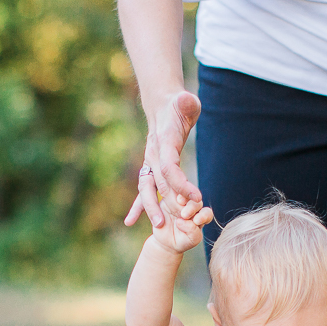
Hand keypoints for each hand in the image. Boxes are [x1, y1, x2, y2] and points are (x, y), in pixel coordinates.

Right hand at [126, 90, 202, 228]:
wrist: (163, 106)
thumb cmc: (179, 105)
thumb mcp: (186, 101)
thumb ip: (186, 102)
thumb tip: (185, 99)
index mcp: (163, 143)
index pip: (170, 167)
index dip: (181, 183)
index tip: (196, 197)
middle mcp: (153, 155)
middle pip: (156, 183)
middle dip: (161, 203)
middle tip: (169, 222)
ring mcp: (150, 163)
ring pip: (146, 189)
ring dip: (149, 208)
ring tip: (157, 226)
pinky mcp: (150, 168)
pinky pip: (143, 189)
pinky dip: (137, 205)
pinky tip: (130, 222)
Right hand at [150, 197, 214, 254]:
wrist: (164, 241)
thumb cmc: (181, 241)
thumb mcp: (190, 240)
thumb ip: (193, 232)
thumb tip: (183, 221)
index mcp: (201, 216)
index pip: (206, 213)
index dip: (203, 215)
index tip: (196, 221)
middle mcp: (192, 207)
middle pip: (196, 202)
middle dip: (192, 207)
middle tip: (185, 215)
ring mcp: (180, 202)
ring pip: (184, 194)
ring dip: (182, 197)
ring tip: (179, 202)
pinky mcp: (168, 199)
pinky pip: (170, 192)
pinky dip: (171, 192)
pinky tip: (169, 196)